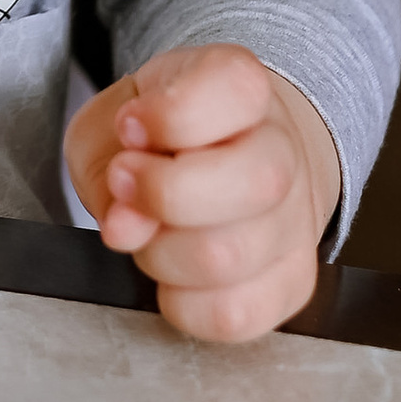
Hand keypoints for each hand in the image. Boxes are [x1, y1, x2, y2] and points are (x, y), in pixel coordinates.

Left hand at [63, 44, 340, 342]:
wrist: (227, 154)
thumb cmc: (162, 134)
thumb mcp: (112, 117)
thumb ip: (103, 157)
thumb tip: (125, 225)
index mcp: (243, 86)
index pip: (233, 91)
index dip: (167, 117)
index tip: (131, 127)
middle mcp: (284, 150)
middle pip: (254, 182)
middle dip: (163, 195)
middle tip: (128, 186)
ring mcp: (297, 221)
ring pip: (232, 258)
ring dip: (161, 254)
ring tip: (150, 232)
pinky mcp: (294, 282)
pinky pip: (237, 315)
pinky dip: (183, 304)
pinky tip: (173, 273)